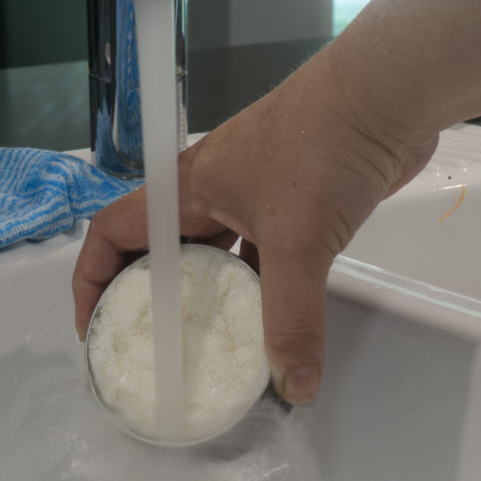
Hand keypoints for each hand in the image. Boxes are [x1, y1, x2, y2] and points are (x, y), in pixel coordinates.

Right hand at [72, 47, 437, 404]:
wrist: (387, 95)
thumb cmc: (321, 149)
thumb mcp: (297, 241)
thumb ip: (291, 317)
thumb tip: (294, 386)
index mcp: (184, 190)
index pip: (113, 233)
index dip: (93, 279)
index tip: (96, 327)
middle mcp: (208, 193)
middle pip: (159, 251)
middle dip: (148, 298)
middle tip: (152, 349)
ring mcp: (251, 196)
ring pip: (213, 256)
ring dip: (206, 297)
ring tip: (203, 346)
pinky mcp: (291, 205)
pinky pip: (259, 257)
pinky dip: (257, 289)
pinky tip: (265, 322)